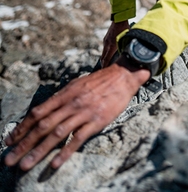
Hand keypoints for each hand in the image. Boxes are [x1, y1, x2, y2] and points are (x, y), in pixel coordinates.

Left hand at [4, 57, 149, 170]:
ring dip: (38, 151)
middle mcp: (70, 103)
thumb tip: (43, 113)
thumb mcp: (76, 85)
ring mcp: (83, 112)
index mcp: (64, 94)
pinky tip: (54, 164)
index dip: (21, 128)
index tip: (9, 141)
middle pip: (42, 125)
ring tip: (25, 165)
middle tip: (9, 159)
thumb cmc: (98, 82)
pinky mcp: (97, 121)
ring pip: (56, 134)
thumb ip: (60, 99)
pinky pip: (78, 138)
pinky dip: (65, 152)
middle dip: (23, 144)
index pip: (37, 113)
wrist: (122, 76)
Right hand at [101, 20, 129, 67]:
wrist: (119, 18)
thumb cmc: (125, 28)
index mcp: (111, 46)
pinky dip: (107, 51)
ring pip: (104, 52)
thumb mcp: (126, 40)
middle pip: (103, 58)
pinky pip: (105, 47)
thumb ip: (124, 48)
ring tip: (108, 63)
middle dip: (104, 65)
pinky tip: (111, 52)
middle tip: (105, 71)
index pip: (106, 60)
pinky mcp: (106, 38)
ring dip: (105, 58)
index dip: (105, 67)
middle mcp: (107, 44)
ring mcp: (105, 41)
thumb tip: (125, 55)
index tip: (105, 72)